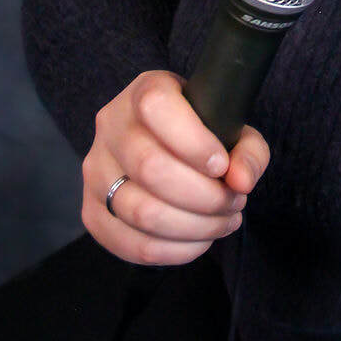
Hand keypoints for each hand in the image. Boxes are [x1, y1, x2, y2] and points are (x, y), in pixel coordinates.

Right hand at [81, 70, 270, 265]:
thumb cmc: (205, 135)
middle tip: (233, 201)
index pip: (156, 107)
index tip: (221, 165)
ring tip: (222, 221)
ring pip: (140, 211)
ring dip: (194, 226)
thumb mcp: (233, 129)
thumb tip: (240, 181)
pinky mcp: (92, 212)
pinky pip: (131, 244)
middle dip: (204, 195)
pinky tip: (199, 240)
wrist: (169, 149)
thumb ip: (248, 151)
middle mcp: (111, 126)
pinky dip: (175, 250)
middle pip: (150, 167)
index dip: (193, 142)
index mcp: (145, 90)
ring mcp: (96, 170)